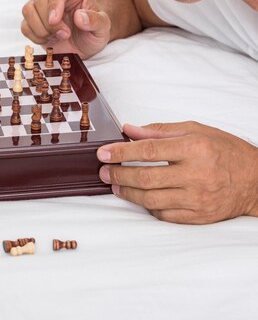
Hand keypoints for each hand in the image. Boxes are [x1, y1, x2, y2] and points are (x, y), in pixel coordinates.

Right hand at [21, 0, 110, 58]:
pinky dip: (34, 36)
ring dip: (39, 28)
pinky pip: (25, 26)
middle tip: (64, 35)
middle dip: (49, 22)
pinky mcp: (33, 22)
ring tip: (56, 37)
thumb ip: (96, 21)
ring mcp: (42, 8)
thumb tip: (80, 16)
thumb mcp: (103, 28)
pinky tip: (48, 40)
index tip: (55, 21)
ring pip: (28, 10)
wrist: (85, 45)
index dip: (54, 4)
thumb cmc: (94, 33)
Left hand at [97, 122, 257, 223]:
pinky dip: (148, 207)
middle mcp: (196, 174)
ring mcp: (197, 198)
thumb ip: (159, 131)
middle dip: (118, 174)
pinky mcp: (198, 216)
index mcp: (194, 148)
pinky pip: (164, 215)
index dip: (121, 152)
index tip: (104, 153)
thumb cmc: (225, 151)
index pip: (148, 150)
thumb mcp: (196, 130)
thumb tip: (129, 130)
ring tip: (115, 185)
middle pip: (145, 177)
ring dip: (127, 192)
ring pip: (151, 199)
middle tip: (104, 171)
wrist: (256, 181)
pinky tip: (140, 198)